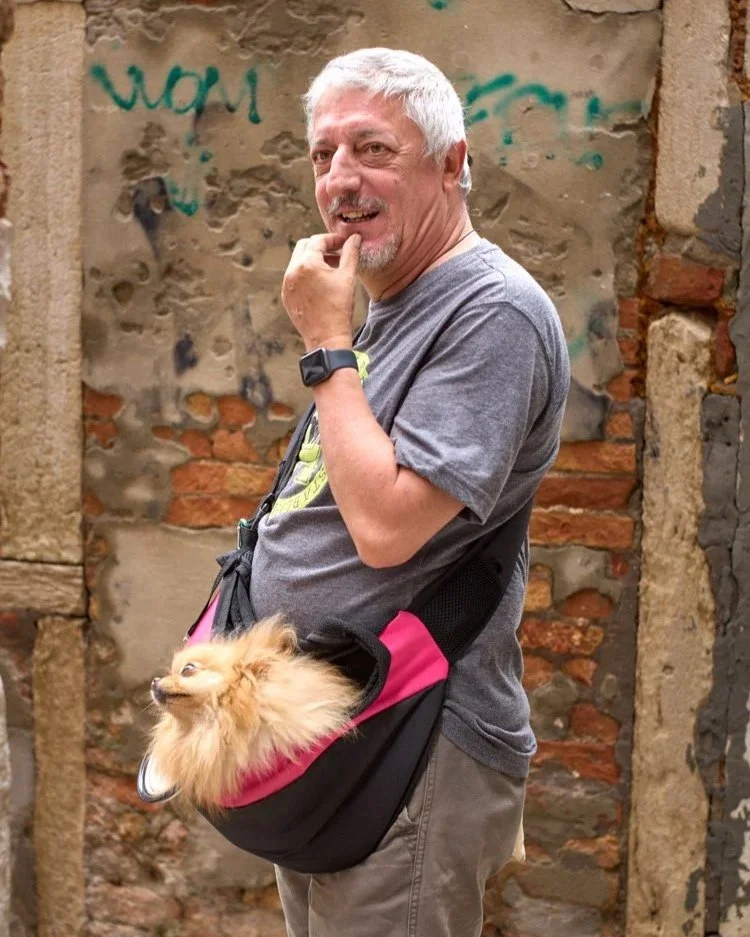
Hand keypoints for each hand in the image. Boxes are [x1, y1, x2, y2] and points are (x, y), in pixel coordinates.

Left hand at [281, 233, 360, 349]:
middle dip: (320, 246)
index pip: (318, 241)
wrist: (326, 338)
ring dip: (313, 259)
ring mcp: (286, 284)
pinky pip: (294, 276)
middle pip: (304, 246)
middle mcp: (292, 271)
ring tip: (331, 268)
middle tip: (336, 252)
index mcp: (307, 264)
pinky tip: (320, 282)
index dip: (333, 239)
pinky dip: (306, 273)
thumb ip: (350, 253)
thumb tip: (354, 238)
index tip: (344, 242)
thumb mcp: (347, 277)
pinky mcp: (286, 296)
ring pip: (297, 261)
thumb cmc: (339, 308)